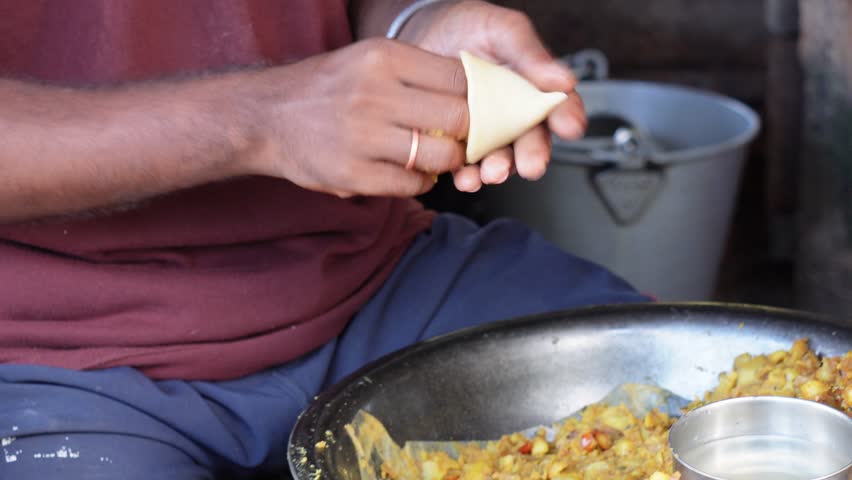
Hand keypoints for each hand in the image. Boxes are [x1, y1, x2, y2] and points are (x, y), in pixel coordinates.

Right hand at [248, 38, 469, 197]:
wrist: (266, 116)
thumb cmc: (328, 88)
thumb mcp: (368, 60)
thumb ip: (416, 72)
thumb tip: (474, 91)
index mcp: (383, 57)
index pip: (460, 77)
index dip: (476, 98)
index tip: (475, 109)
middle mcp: (374, 93)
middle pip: (459, 117)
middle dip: (469, 133)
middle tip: (463, 138)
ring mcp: (362, 136)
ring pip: (441, 156)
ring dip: (448, 162)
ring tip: (439, 158)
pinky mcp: (352, 173)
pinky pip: (412, 185)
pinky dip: (422, 183)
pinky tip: (414, 174)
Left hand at [398, 1, 585, 191]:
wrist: (422, 34)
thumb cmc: (467, 28)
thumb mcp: (501, 29)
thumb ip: (530, 52)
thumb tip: (564, 79)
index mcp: (533, 87)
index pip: (559, 106)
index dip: (568, 117)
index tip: (570, 126)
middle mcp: (514, 115)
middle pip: (532, 141)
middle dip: (533, 155)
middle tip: (531, 163)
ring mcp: (487, 132)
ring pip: (501, 158)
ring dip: (499, 170)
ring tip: (493, 172)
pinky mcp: (459, 144)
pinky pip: (466, 166)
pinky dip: (467, 176)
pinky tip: (466, 177)